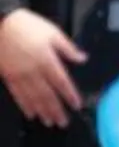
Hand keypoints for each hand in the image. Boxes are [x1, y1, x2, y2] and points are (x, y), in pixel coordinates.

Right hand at [0, 9, 83, 126]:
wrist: (1, 24)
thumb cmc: (28, 26)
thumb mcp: (53, 32)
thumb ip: (68, 48)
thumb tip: (82, 58)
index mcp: (47, 60)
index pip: (62, 82)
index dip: (70, 95)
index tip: (76, 105)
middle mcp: (33, 72)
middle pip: (47, 95)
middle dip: (56, 110)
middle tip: (63, 122)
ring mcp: (19, 76)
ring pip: (33, 99)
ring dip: (42, 111)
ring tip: (49, 122)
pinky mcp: (8, 77)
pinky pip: (18, 96)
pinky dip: (25, 106)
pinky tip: (31, 114)